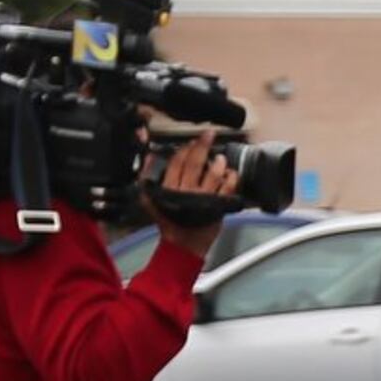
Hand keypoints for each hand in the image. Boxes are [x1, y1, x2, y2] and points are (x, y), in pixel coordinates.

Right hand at [143, 131, 234, 253]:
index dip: (185, 149)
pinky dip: (232, 177)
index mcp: (169, 188)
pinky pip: (228, 187)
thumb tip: (149, 157)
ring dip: (219, 162)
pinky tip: (231, 173)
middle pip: (196, 163)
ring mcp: (204, 198)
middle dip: (202, 145)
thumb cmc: (170, 223)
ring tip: (220, 158)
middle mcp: (187, 191)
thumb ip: (149, 178)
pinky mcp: (218, 205)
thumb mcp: (151, 200)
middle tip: (209, 135)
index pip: (177, 162)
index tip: (191, 142)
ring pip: (214, 173)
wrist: (183, 245)